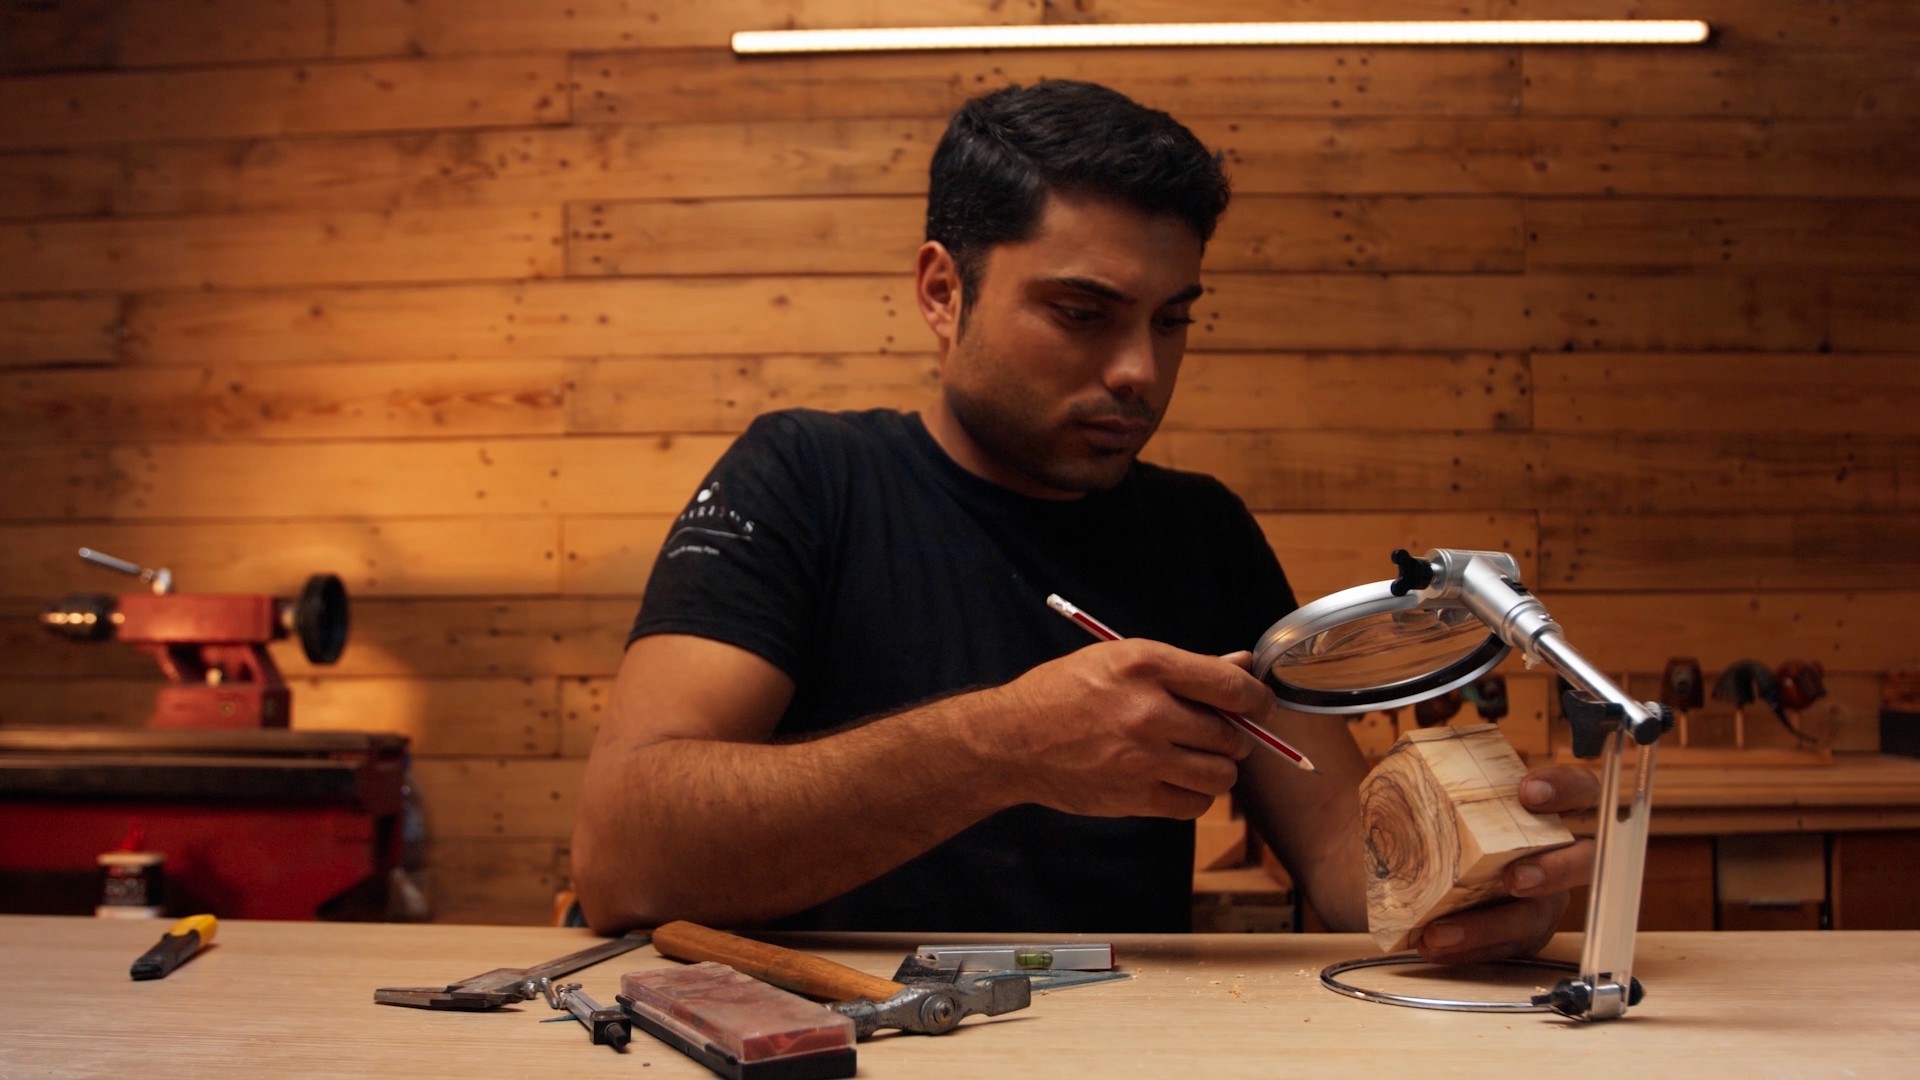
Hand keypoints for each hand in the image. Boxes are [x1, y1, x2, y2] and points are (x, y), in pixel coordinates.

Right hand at [983, 639, 1262, 819]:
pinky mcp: (1134, 797)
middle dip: (1234, 736)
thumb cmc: (1066, 692)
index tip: (1259, 706)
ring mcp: (1142, 759)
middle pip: (1230, 734)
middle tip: (1218, 734)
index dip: (1257, 699)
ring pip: (1221, 774)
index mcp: (1146, 666)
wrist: (1013, 740)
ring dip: (1218, 769)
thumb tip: (1242, 663)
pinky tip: (1177, 780)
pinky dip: (1195, 795)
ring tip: (1198, 759)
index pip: (1231, 686)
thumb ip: (1186, 667)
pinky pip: (1195, 805)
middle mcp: (1148, 711)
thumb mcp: (1121, 660)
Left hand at [1416, 764, 1600, 963]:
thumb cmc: (1449, 813)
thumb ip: (1445, 767)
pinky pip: (1503, 948)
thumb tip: (1407, 742)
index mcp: (1550, 808)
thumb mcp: (1450, 786)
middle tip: (1514, 878)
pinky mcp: (1522, 933)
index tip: (1527, 792)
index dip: (1565, 789)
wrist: (1423, 859)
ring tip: (1441, 931)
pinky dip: (1467, 948)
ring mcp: (1546, 898)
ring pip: (1536, 918)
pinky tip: (1433, 945)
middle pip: (1585, 863)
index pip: (1580, 789)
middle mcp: (1560, 854)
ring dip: (1489, 928)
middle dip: (1557, 872)